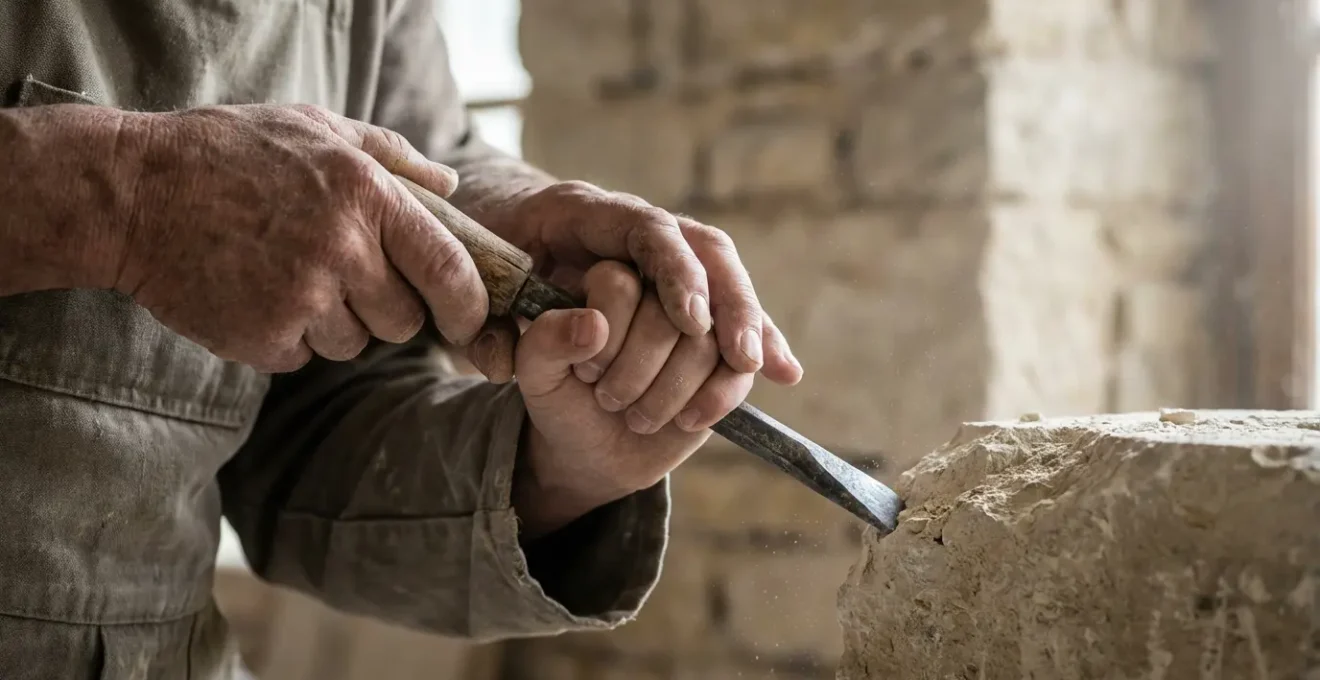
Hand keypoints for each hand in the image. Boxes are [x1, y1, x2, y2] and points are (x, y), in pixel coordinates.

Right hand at [111, 104, 487, 371]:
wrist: (130, 192)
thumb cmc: (229, 154)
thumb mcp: (315, 127)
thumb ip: (391, 155)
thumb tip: (450, 183)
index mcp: (368, 195)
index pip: (450, 270)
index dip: (470, 306)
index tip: (468, 322)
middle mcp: (343, 248)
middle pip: (404, 321)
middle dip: (383, 310)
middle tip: (341, 278)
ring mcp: (302, 297)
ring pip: (353, 343)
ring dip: (330, 323)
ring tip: (283, 275)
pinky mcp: (261, 336)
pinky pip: (301, 358)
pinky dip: (283, 338)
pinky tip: (252, 295)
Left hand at [468, 181, 801, 385]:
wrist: (495, 274)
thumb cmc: (484, 281)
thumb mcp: (474, 305)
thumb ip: (488, 331)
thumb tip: (532, 351)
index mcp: (581, 213)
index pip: (643, 228)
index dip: (674, 271)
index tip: (689, 320)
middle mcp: (631, 231)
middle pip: (703, 247)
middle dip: (729, 300)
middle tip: (741, 354)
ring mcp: (661, 259)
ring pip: (725, 276)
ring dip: (747, 322)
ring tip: (757, 370)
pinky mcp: (679, 295)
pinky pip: (727, 311)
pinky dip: (755, 339)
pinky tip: (782, 373)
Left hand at [502, 262, 751, 537]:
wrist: (584, 440)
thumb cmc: (555, 391)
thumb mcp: (531, 370)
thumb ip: (545, 343)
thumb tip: (593, 326)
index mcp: (601, 238)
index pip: (652, 233)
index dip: (679, 272)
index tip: (689, 320)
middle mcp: (654, 263)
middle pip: (694, 284)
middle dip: (658, 350)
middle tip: (614, 395)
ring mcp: (693, 307)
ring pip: (713, 330)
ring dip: (672, 386)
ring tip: (633, 416)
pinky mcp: (719, 349)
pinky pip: (739, 363)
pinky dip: (723, 393)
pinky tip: (700, 417)